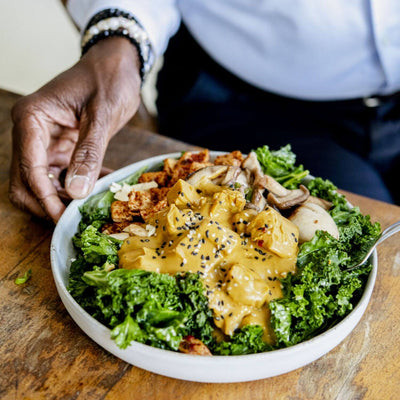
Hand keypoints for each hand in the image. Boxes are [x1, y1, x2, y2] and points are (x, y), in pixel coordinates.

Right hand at [9, 37, 141, 221]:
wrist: (117, 64)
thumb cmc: (108, 79)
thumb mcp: (101, 115)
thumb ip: (89, 153)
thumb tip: (76, 192)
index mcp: (31, 119)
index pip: (30, 168)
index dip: (45, 198)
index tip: (64, 219)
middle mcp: (31, 132)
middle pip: (27, 181)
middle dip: (49, 202)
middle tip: (77, 216)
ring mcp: (45, 141)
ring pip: (43, 183)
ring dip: (65, 197)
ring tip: (94, 200)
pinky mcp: (62, 147)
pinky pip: (63, 175)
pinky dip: (79, 184)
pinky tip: (101, 185)